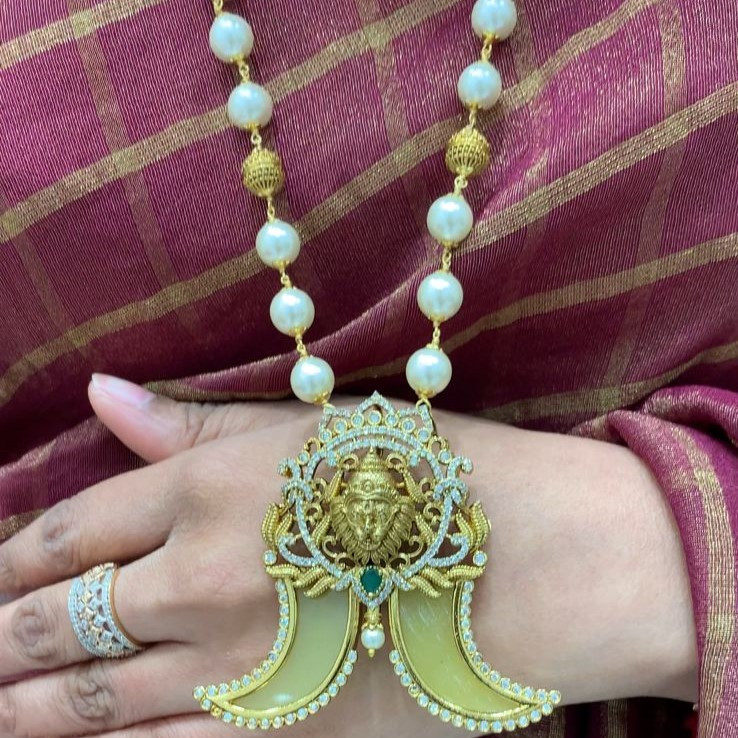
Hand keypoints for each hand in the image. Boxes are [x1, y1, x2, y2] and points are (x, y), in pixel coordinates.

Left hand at [0, 375, 695, 736]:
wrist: (538, 559)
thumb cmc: (433, 473)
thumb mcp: (318, 428)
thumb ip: (200, 424)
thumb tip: (105, 395)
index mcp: (209, 486)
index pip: (74, 526)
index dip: (17, 553)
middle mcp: (200, 576)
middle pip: (60, 616)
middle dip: (3, 633)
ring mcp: (231, 663)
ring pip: (87, 698)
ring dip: (24, 701)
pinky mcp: (278, 730)